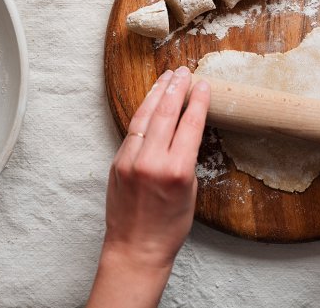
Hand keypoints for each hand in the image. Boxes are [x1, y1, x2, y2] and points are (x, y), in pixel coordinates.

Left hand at [87, 67, 209, 307]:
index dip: (197, 101)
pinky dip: (143, 111)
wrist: (135, 249)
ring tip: (167, 76)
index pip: (190, 124)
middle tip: (184, 71)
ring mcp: (130, 160)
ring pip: (145, 116)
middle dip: (177, 88)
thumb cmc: (169, 228)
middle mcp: (151, 161)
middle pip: (166, 113)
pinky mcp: (117, 162)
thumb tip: (185, 129)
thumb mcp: (191, 191)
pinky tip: (150, 100)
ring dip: (157, 93)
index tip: (202, 84)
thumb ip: (186, 158)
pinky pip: (132, 129)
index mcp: (176, 170)